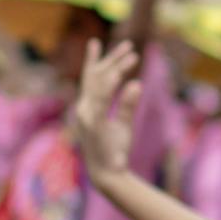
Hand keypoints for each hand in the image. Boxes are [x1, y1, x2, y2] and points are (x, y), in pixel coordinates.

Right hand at [71, 40, 142, 181]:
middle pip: (96, 76)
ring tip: (133, 54)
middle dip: (112, 59)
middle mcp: (84, 108)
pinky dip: (111, 85)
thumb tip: (136, 84)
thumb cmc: (115, 151)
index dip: (101, 61)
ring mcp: (87, 115)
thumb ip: (127, 104)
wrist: (109, 175)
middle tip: (129, 44)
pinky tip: (121, 73)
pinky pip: (102, 99)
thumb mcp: (124, 124)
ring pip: (100, 84)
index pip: (93, 79)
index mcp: (88, 107)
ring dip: (117, 67)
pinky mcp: (93, 123)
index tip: (111, 46)